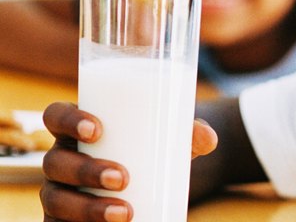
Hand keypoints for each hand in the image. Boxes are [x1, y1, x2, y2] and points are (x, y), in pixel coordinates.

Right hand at [39, 102, 217, 221]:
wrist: (154, 186)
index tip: (96, 130)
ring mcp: (59, 192)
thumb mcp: (172, 140)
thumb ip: (192, 134)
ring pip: (56, 199)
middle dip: (86, 171)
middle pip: (55, 161)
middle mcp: (62, 159)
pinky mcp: (62, 221)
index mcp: (79, 130)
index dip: (67, 119)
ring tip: (124, 213)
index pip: (56, 115)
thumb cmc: (156, 151)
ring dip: (86, 208)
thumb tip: (209, 138)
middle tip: (123, 179)